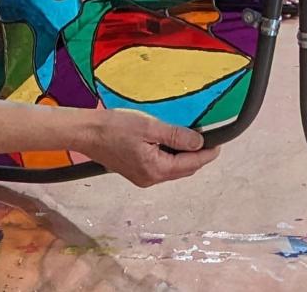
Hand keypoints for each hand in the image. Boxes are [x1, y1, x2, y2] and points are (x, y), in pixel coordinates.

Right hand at [81, 110, 219, 186]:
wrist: (87, 133)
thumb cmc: (116, 127)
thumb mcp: (149, 127)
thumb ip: (176, 135)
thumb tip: (200, 143)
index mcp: (156, 169)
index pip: (190, 164)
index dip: (207, 154)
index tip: (219, 142)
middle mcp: (151, 179)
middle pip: (183, 170)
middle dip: (198, 157)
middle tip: (210, 139)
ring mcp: (143, 178)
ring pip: (173, 169)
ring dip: (185, 157)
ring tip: (194, 140)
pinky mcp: (136, 172)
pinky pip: (162, 167)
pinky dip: (172, 157)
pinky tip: (173, 144)